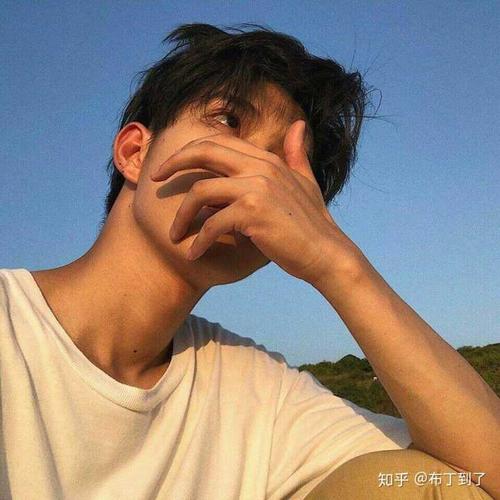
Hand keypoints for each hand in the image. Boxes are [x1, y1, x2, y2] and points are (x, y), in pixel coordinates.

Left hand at [150, 120, 359, 285]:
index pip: (218, 142)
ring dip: (182, 217)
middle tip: (154, 182)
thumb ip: (296, 154)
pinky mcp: (252, 213)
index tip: (170, 167)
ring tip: (175, 236)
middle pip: (204, 152)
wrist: (326, 253)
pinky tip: (194, 254)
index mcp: (267, 159)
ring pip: (201, 192)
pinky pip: (212, 224)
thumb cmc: (313, 222)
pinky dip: (199, 241)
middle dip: (173, 164)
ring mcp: (256, 188)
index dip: (189, 151)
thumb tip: (298, 126)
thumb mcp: (306, 182)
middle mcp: (260, 167)